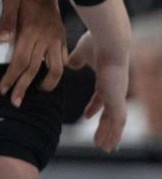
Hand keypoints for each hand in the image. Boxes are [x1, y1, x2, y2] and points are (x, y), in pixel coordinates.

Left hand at [0, 0, 65, 106]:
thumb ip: (7, 19)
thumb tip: (2, 41)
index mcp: (33, 30)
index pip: (21, 60)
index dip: (12, 77)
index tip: (3, 90)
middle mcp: (47, 38)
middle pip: (35, 69)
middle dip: (23, 87)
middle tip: (15, 102)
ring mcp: (57, 38)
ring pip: (55, 68)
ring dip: (46, 83)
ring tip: (35, 92)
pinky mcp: (62, 36)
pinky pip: (62, 59)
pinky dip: (56, 71)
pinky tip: (48, 77)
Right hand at [67, 31, 128, 151]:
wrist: (109, 40)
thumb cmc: (95, 42)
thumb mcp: (80, 53)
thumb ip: (76, 59)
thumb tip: (69, 62)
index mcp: (106, 79)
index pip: (101, 98)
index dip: (94, 108)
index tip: (86, 116)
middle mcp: (114, 90)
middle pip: (110, 114)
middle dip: (104, 127)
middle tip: (98, 139)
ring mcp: (117, 95)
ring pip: (115, 122)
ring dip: (109, 135)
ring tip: (102, 148)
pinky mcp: (118, 99)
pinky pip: (117, 123)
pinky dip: (113, 135)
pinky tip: (108, 144)